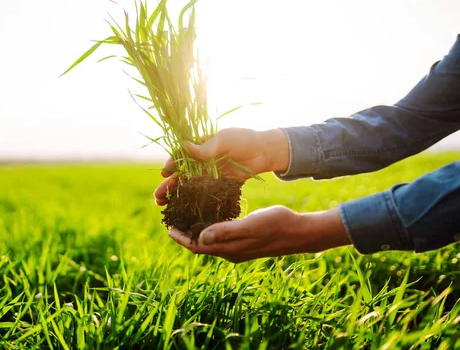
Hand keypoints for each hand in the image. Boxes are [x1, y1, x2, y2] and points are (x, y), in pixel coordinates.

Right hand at [154, 128, 289, 205]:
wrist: (265, 151)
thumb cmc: (243, 139)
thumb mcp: (224, 139)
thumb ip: (206, 147)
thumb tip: (185, 146)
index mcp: (199, 148)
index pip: (180, 157)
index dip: (171, 165)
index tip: (165, 173)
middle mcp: (200, 163)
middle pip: (180, 176)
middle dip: (168, 186)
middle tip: (157, 197)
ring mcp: (209, 176)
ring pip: (189, 188)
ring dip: (177, 197)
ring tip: (164, 206)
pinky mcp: (219, 187)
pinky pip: (204, 196)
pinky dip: (194, 204)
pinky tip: (186, 212)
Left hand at [168, 206, 349, 262]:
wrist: (300, 232)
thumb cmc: (276, 225)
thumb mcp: (250, 225)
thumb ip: (226, 232)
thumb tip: (199, 239)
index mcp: (229, 249)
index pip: (196, 247)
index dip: (180, 238)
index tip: (167, 226)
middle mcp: (230, 251)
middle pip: (200, 246)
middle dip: (184, 234)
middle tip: (172, 218)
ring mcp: (238, 247)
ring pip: (210, 241)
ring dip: (195, 231)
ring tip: (185, 216)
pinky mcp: (244, 241)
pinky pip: (220, 236)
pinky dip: (209, 227)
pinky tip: (209, 215)